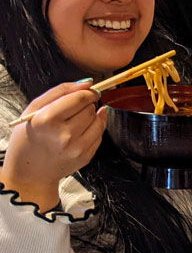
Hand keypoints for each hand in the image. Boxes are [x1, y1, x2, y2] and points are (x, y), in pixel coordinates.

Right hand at [2, 82, 105, 207]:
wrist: (30, 170)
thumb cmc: (30, 136)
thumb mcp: (35, 108)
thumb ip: (61, 91)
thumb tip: (87, 82)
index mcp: (46, 120)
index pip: (79, 98)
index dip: (88, 92)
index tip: (89, 91)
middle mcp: (63, 135)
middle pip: (90, 109)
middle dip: (86, 105)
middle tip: (74, 110)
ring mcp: (76, 148)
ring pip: (98, 120)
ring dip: (92, 116)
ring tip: (76, 120)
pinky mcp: (85, 157)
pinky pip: (100, 135)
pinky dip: (94, 129)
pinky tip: (81, 130)